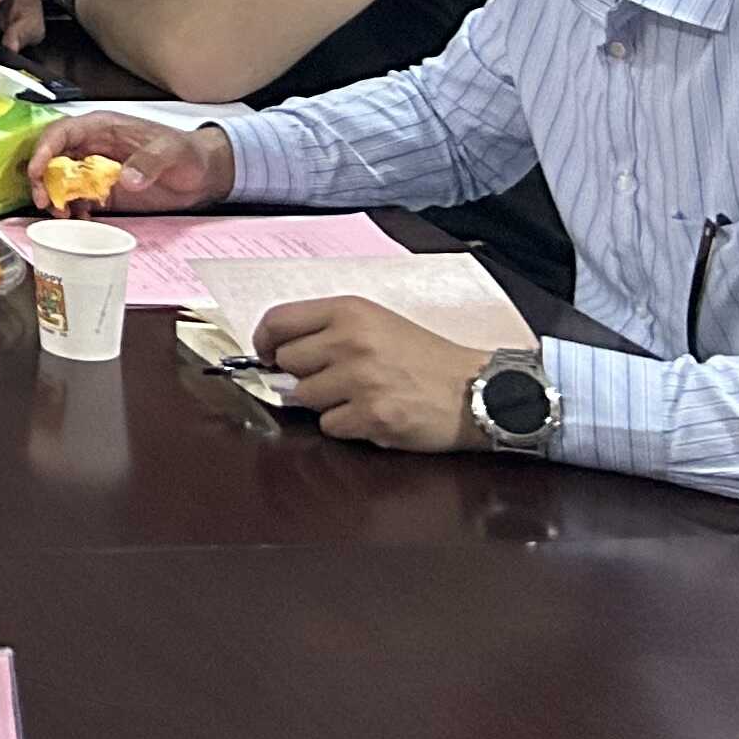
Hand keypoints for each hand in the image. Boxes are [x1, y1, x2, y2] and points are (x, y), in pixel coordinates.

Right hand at [24, 111, 234, 210]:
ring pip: (63, 180)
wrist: (203, 175)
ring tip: (61, 215)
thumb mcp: (170, 151)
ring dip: (56, 197)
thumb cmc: (186, 152)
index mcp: (102, 127)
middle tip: (44, 201)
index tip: (37, 170)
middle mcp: (93, 147)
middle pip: (54, 157)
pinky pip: (80, 200)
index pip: (62, 132)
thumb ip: (148, 162)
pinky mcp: (105, 192)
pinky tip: (79, 221)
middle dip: (42, 178)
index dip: (44, 149)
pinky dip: (74, 211)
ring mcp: (98, 170)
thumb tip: (126, 179)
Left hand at [251, 298, 498, 453]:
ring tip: (362, 396)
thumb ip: (326, 330)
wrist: (475, 389)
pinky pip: (330, 426)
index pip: (277, 321)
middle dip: (304, 375)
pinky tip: (374, 415)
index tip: (267, 355)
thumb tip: (274, 354)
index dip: (264, 341)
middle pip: (286, 363)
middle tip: (336, 379)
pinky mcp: (372, 416)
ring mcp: (360, 380)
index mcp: (347, 311)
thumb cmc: (421, 356)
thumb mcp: (374, 322)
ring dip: (326, 403)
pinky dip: (347, 426)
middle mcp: (350, 341)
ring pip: (305, 398)